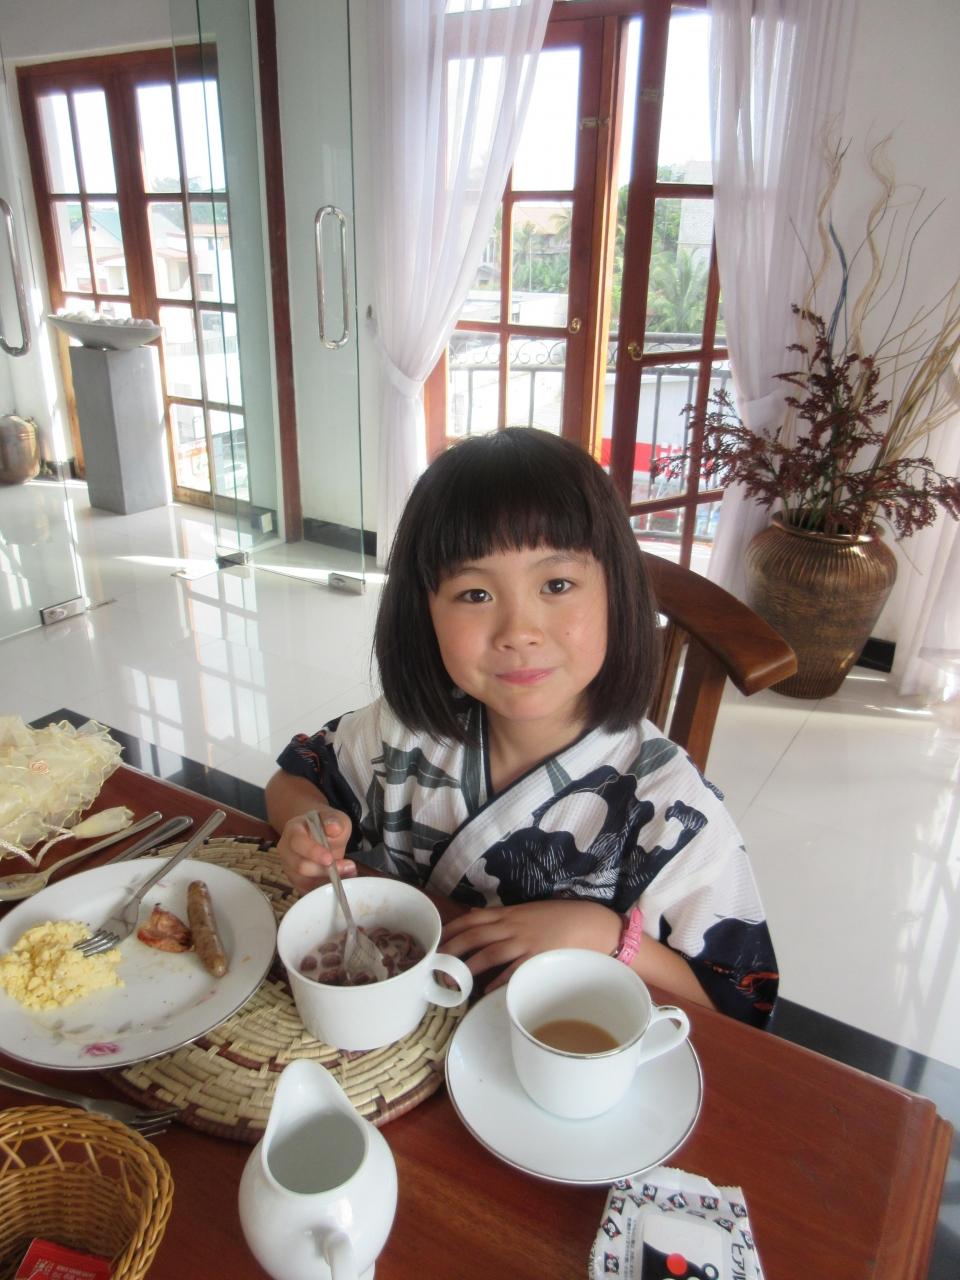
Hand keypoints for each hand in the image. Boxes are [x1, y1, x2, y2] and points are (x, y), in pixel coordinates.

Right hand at [277, 806, 354, 893]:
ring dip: (327, 880)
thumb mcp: (334, 818)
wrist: (320, 833)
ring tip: (348, 872)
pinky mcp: (297, 881)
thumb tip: (334, 828)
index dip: (313, 852)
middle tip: (348, 866)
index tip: (329, 859)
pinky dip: (325, 888)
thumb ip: (334, 821)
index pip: (298, 842)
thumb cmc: (326, 825)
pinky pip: (308, 890)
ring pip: (304, 881)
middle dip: (324, 869)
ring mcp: (289, 867)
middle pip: (300, 866)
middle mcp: (286, 850)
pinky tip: (340, 880)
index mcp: (292, 830)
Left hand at [440, 900, 620, 990]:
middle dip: (452, 949)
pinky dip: (499, 981)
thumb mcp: (528, 912)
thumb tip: (477, 920)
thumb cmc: (559, 918)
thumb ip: (503, 917)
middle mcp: (513, 925)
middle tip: (434, 963)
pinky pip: (514, 971)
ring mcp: (525, 941)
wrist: (590, 922)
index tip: (436, 940)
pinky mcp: (539, 958)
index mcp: (509, 913)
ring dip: (468, 966)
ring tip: (452, 979)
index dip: (452, 929)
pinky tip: (486, 991)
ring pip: (489, 952)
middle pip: (474, 935)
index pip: (472, 919)